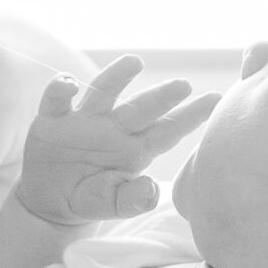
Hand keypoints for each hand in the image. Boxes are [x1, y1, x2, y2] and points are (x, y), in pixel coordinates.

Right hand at [15, 58, 218, 229]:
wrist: (50, 201)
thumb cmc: (90, 197)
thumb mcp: (112, 205)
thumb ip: (132, 199)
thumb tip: (151, 189)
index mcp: (135, 148)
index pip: (168, 130)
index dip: (191, 116)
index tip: (217, 100)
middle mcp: (113, 127)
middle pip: (141, 108)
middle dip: (162, 96)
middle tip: (183, 85)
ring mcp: (84, 121)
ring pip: (103, 92)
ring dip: (117, 76)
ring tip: (134, 62)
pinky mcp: (53, 120)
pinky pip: (56, 101)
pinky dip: (60, 89)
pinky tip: (68, 84)